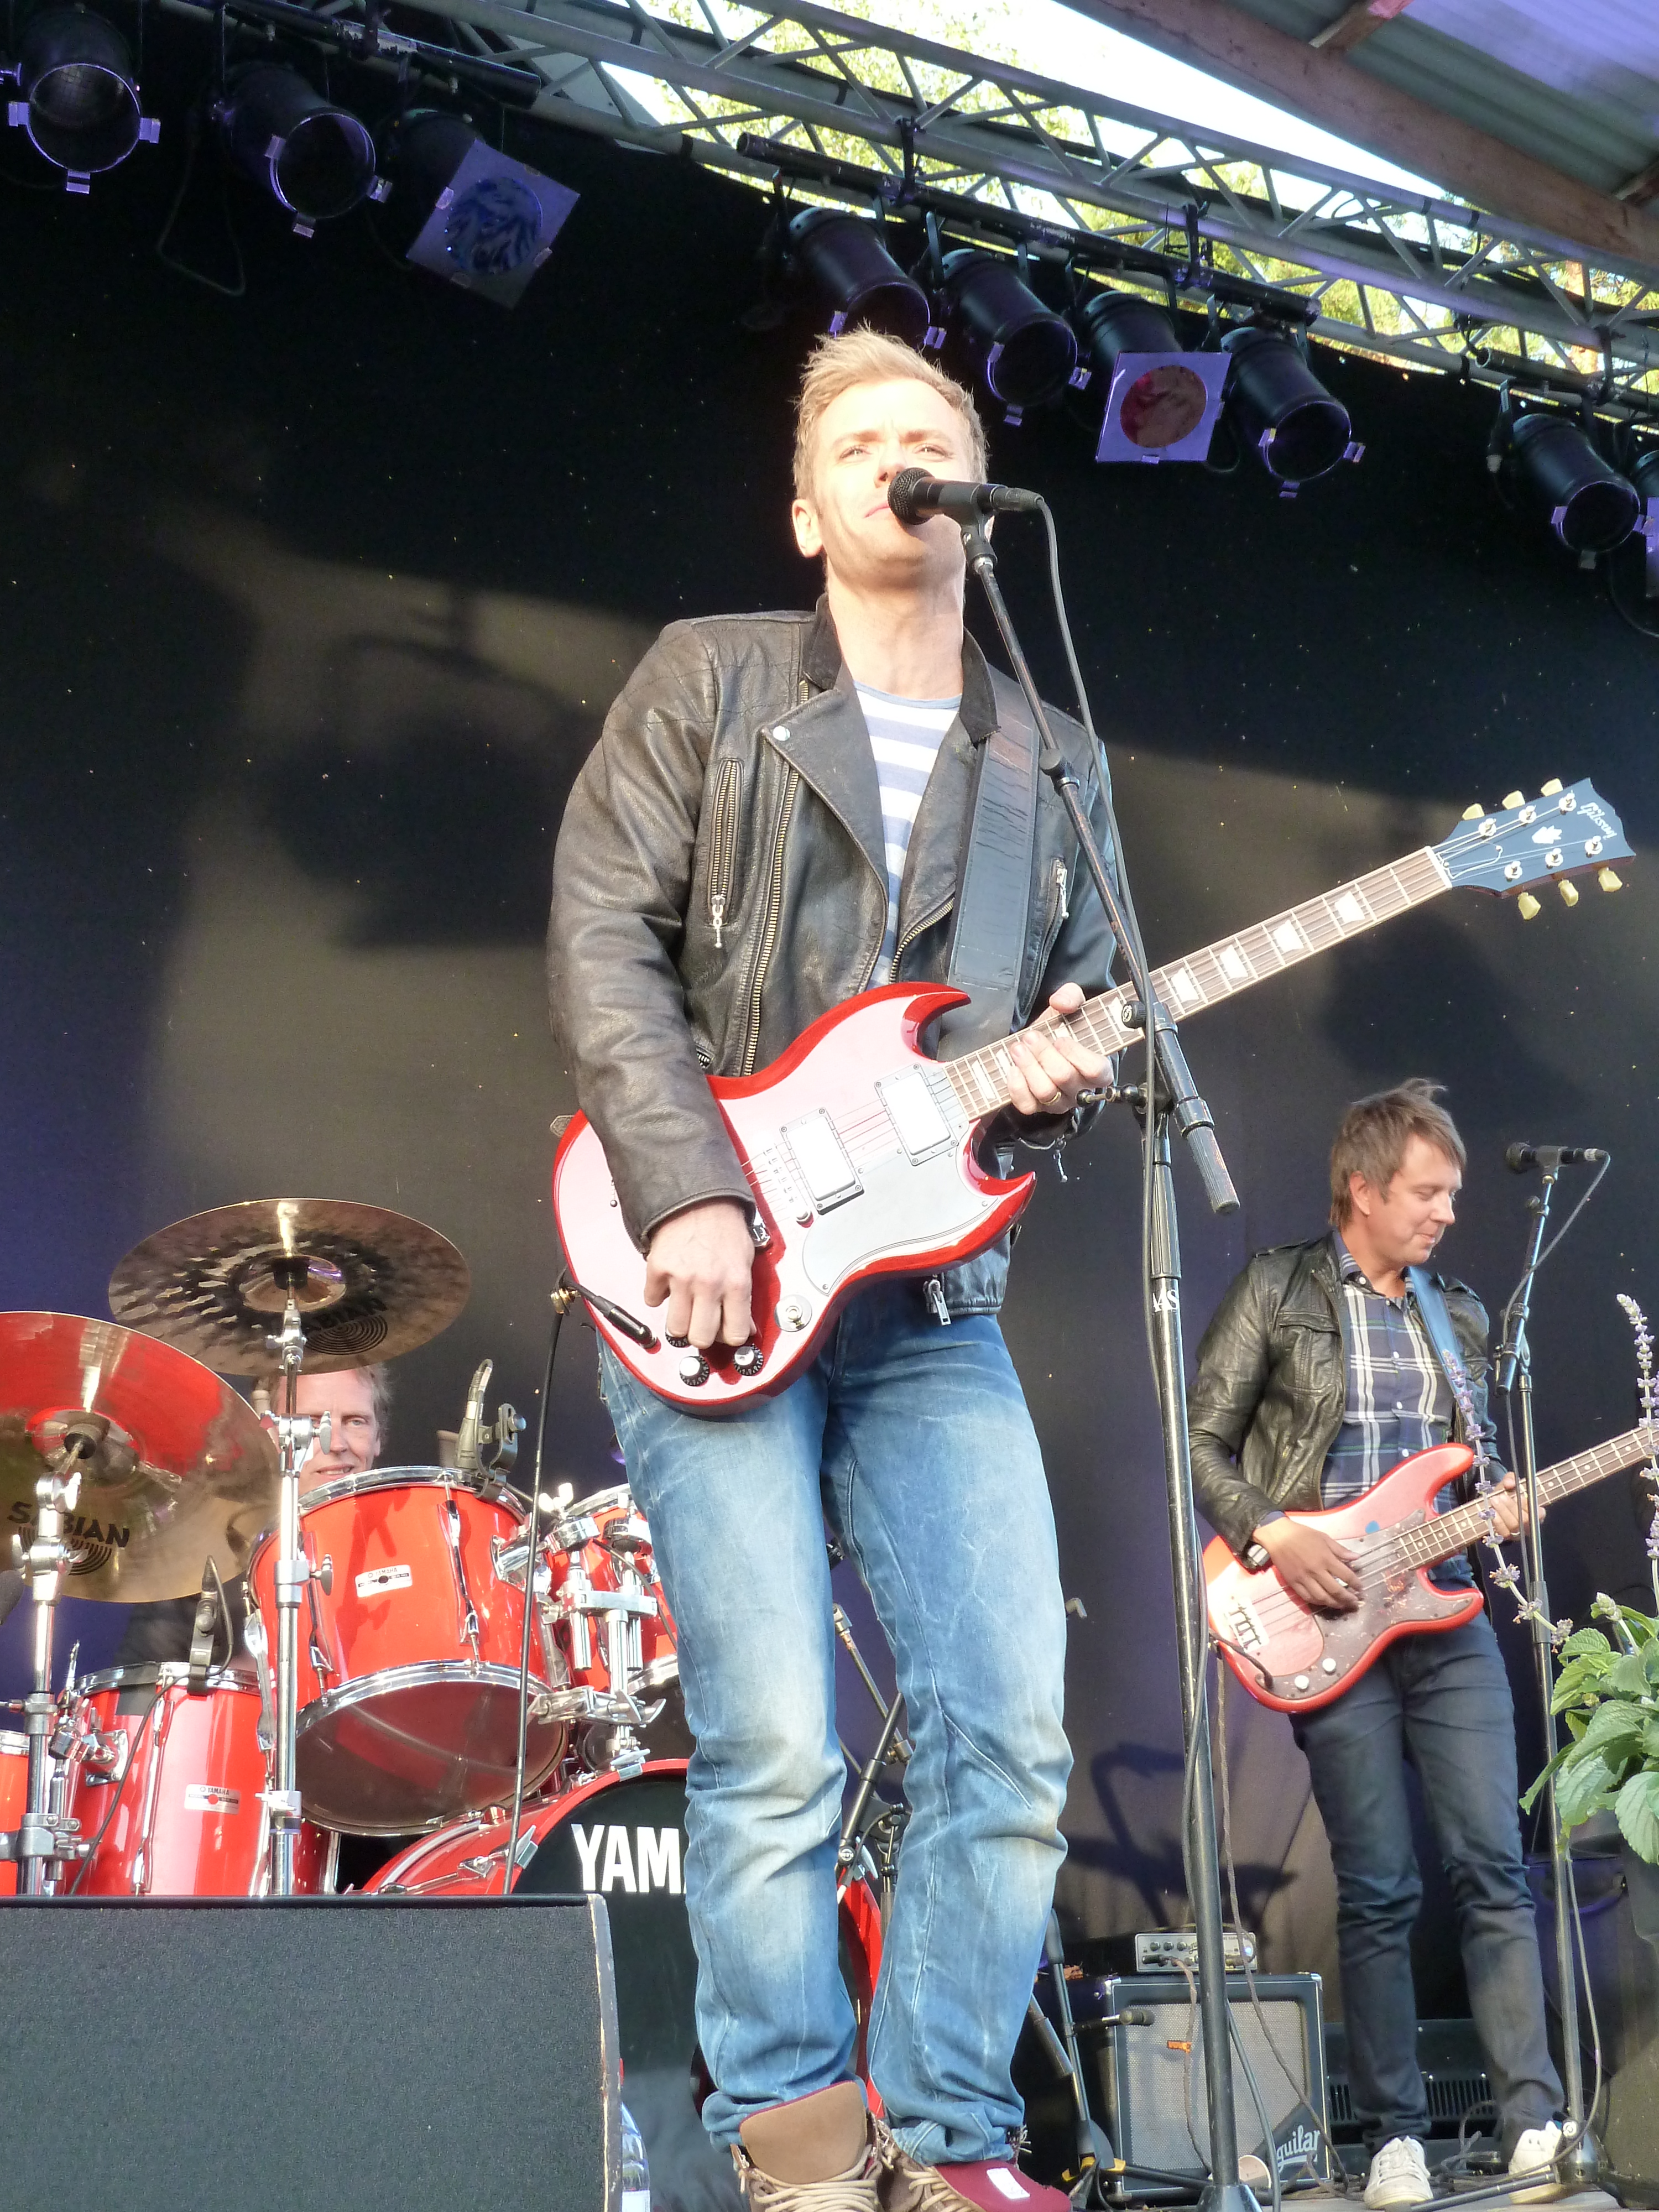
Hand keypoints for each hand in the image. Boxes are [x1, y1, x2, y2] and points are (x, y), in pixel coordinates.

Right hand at [643, 1199, 754, 1350]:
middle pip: (701, 1338)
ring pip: (675, 1329)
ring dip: (680, 1321)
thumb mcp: (745, 1260)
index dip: (729, 1336)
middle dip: (702, 1335)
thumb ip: (744, 1296)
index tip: (725, 1330)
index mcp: (736, 1283)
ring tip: (685, 1306)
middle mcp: (709, 1285)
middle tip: (702, 1321)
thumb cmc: (724, 1226)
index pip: (734, 1335)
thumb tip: (744, 1327)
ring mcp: (680, 1279)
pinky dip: (658, 1296)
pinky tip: (669, 1284)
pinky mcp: (657, 1270)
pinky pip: (652, 1300)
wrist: (697, 1196)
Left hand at [1005, 982, 1108, 1119]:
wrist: (1044, 1042)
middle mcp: (1081, 1089)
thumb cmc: (1063, 1028)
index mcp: (1099, 1069)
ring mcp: (1060, 1101)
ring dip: (1029, 1067)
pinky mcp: (1037, 1107)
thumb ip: (1072, 996)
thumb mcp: (1072, 1006)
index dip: (1076, 1055)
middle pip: (1064, 1078)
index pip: (1096, 1070)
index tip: (1060, 1039)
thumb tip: (1062, 1002)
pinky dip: (1017, 1087)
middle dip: (1044, 1054)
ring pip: (1045, 1092)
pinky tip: (1012, 1068)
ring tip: (1018, 1048)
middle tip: (1031, 1037)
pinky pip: (1027, 1105)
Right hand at [1254, 1518, 1362, 1611]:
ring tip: (1342, 1605)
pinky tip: (1324, 1602)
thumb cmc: (1302, 1534)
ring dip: (1334, 1604)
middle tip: (1354, 1602)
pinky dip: (1318, 1602)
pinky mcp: (1293, 1583)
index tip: (1360, 1588)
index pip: (1346, 1576)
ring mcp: (1304, 1579)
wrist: (1278, 1536)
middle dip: (1348, 1599)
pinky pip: (1307, 1597)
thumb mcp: (1324, 1537)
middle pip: (1336, 1590)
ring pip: (1322, 1597)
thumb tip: (1357, 1557)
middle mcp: (1316, 1571)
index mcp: (1325, 1558)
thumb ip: (1340, 1549)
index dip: (1356, 1584)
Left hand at [1487, 1471, 1536, 1540]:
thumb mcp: (1509, 1482)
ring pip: (1513, 1526)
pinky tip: (1492, 1512)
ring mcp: (1518, 1532)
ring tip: (1494, 1500)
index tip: (1522, 1497)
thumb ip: (1510, 1478)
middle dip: (1512, 1507)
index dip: (1531, 1507)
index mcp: (1536, 1512)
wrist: (1494, 1502)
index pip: (1539, 1513)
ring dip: (1503, 1512)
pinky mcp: (1506, 1536)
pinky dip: (1497, 1521)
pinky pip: (1503, 1532)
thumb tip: (1510, 1483)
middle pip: (1524, 1520)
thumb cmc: (1506, 1493)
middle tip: (1501, 1496)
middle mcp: (1529, 1524)